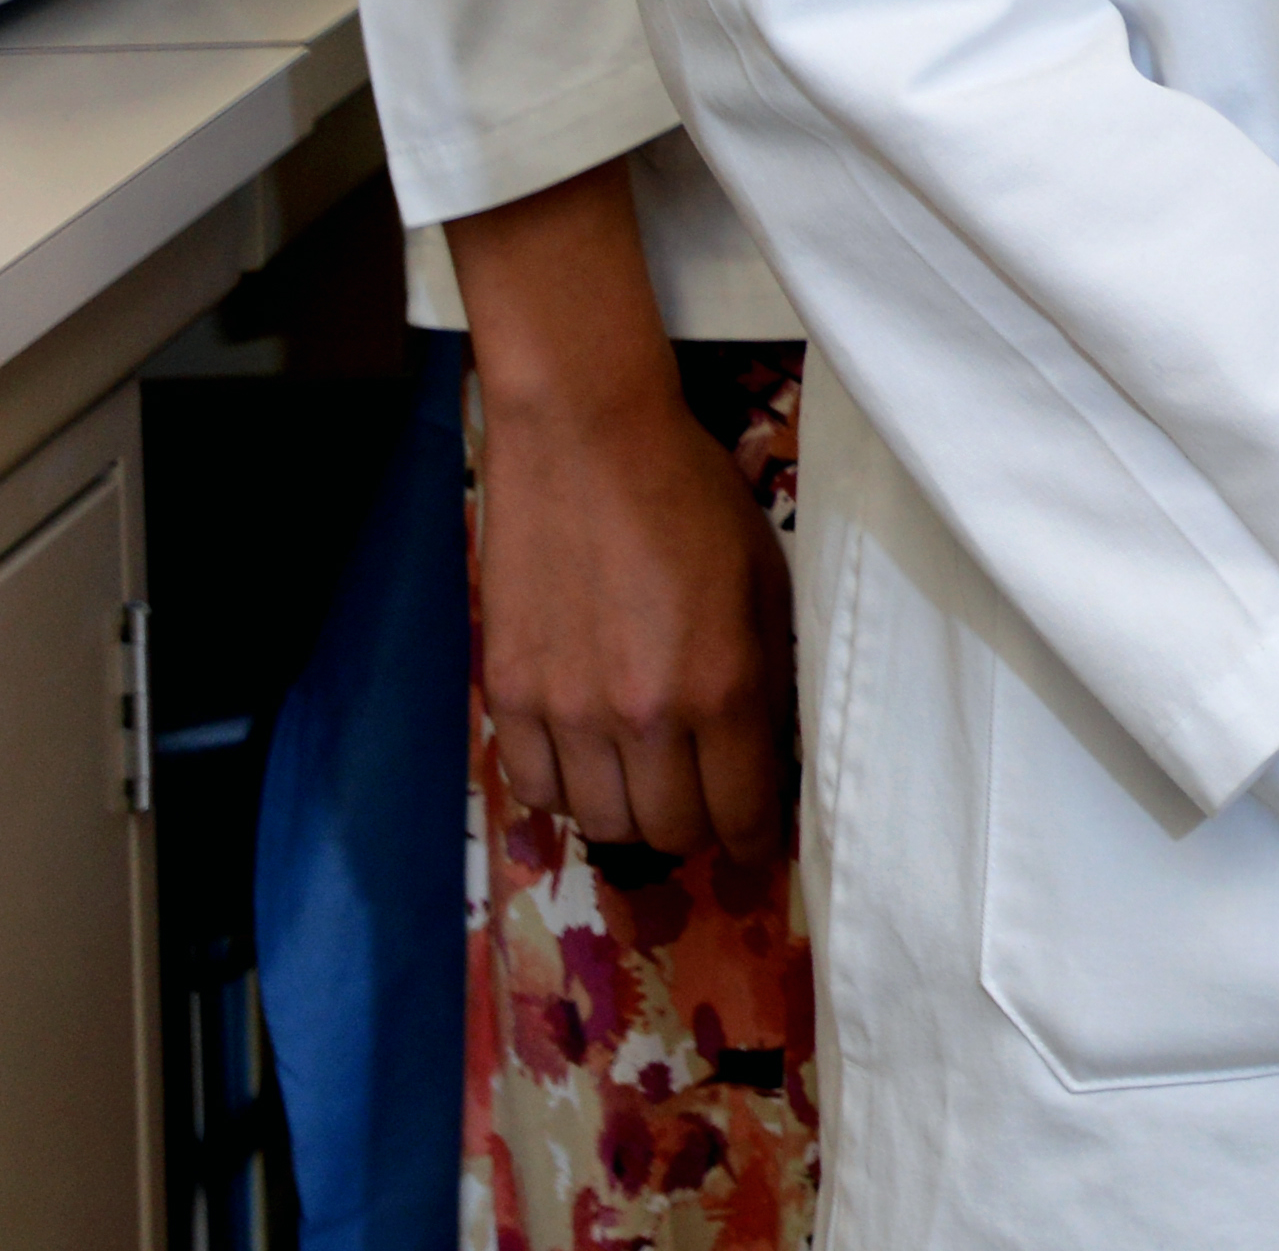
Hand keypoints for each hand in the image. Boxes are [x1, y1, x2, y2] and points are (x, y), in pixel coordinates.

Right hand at [452, 167, 784, 862]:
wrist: (585, 438)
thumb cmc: (691, 497)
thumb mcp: (766, 579)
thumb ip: (769, 674)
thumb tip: (770, 753)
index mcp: (724, 684)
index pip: (743, 813)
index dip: (756, 839)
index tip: (758, 840)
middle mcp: (644, 714)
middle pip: (671, 831)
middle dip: (698, 826)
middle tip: (704, 798)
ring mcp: (568, 710)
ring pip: (603, 821)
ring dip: (633, 809)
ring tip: (646, 775)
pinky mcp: (507, 694)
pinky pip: (535, 789)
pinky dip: (566, 788)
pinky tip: (587, 756)